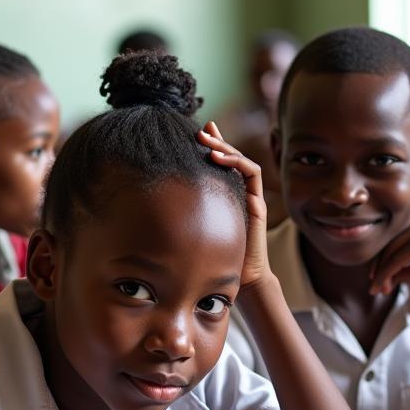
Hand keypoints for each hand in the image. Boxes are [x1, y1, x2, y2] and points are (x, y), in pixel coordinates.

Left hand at [198, 121, 267, 287]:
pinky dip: (237, 162)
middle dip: (215, 141)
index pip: (219, 163)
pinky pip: (252, 174)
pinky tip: (219, 158)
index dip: (209, 146)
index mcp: (226, 195)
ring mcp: (251, 196)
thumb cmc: (214, 258)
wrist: (242, 279)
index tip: (193, 134)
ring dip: (225, 147)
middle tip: (198, 131)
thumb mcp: (194, 227)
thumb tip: (151, 202)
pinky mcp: (257, 203)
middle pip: (231, 157)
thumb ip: (183, 213)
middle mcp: (240, 192)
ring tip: (207, 140)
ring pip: (242, 161)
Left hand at [369, 216, 409, 301]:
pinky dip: (388, 274)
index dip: (380, 263)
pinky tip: (385, 287)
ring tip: (379, 290)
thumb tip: (374, 275)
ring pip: (393, 253)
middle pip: (391, 247)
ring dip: (382, 274)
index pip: (393, 243)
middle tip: (374, 289)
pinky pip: (399, 259)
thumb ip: (396, 267)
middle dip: (379, 269)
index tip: (373, 281)